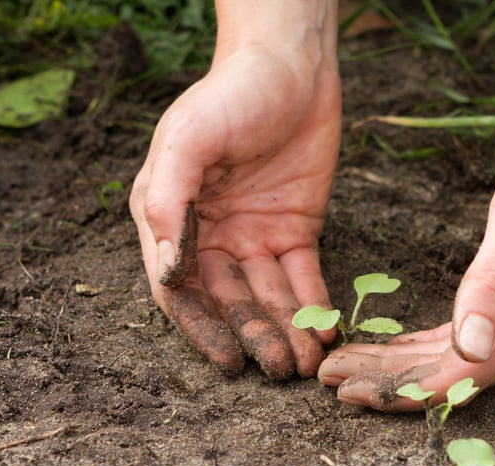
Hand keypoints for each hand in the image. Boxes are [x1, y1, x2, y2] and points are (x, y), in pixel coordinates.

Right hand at [130, 43, 340, 378]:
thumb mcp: (190, 138)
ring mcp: (255, 235)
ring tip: (306, 365)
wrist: (293, 66)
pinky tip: (326, 331)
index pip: (180, 289)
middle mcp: (211, 234)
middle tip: (280, 370)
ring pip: (269, 296)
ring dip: (287, 330)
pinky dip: (314, 304)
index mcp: (172, 217)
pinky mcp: (295, 230)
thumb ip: (169, 199)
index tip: (227, 362)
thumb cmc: (232, 94)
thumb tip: (169, 271)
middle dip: (255, 337)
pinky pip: (304, 276)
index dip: (202, 328)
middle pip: (230, 301)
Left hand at [318, 113, 494, 409]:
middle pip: (453, 378)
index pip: (453, 377)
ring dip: (407, 369)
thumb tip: (470, 349)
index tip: (340, 385)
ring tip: (353, 365)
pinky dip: (435, 349)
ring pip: (463, 365)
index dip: (394, 387)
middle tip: (330, 378)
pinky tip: (404, 348)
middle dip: (388, 382)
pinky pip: (478, 344)